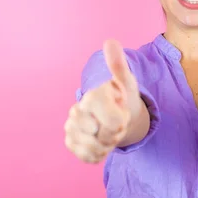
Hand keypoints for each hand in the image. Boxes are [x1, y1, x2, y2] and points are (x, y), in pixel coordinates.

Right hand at [64, 39, 141, 162]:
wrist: (119, 116)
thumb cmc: (123, 98)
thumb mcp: (126, 83)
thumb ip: (118, 65)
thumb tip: (110, 41)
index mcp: (92, 96)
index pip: (110, 119)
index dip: (120, 121)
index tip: (122, 113)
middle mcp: (77, 111)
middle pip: (102, 135)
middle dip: (115, 133)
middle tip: (117, 123)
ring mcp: (71, 127)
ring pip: (94, 147)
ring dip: (107, 144)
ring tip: (109, 132)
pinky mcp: (71, 142)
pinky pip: (87, 156)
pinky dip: (99, 154)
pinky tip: (101, 143)